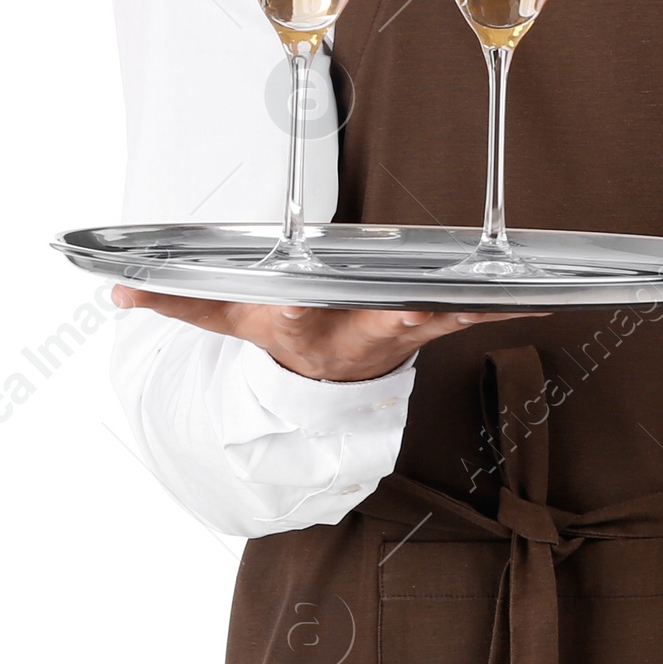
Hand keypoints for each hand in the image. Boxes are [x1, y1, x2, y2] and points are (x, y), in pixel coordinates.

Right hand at [110, 285, 548, 383]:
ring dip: (471, 309)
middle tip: (416, 306)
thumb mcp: (231, 311)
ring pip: (438, 319)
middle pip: (377, 324)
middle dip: (398, 317)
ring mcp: (400, 331)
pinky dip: (509, 305)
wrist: (328, 371)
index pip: (293, 321)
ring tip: (514, 293)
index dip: (293, 314)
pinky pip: (473, 312)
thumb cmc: (283, 326)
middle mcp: (355, 333)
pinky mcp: (433, 321)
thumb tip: (114, 291)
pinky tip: (549, 294)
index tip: (293, 302)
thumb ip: (176, 298)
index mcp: (304, 326)